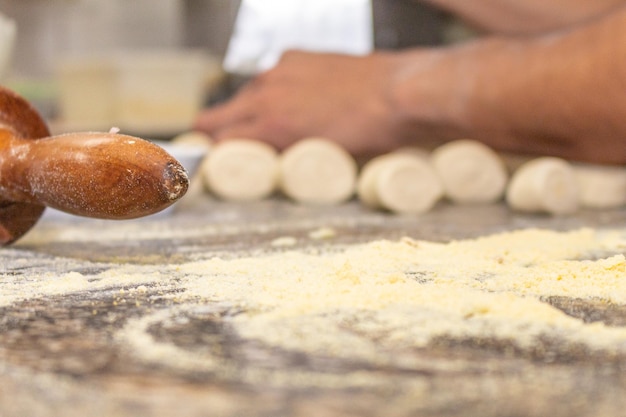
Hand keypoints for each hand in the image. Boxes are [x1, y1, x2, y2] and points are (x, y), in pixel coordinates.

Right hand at [194, 50, 409, 156]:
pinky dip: (272, 90)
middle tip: (215, 145)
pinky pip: (270, 77)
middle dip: (212, 133)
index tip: (209, 163)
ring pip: (245, 95)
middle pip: (218, 116)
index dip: (210, 157)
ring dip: (245, 111)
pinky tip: (288, 100)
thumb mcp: (321, 160)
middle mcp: (267, 95)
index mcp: (272, 126)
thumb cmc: (370, 133)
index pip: (219, 143)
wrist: (400, 94)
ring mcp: (280, 72)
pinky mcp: (296, 57)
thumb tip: (273, 164)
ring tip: (260, 125)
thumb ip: (287, 159)